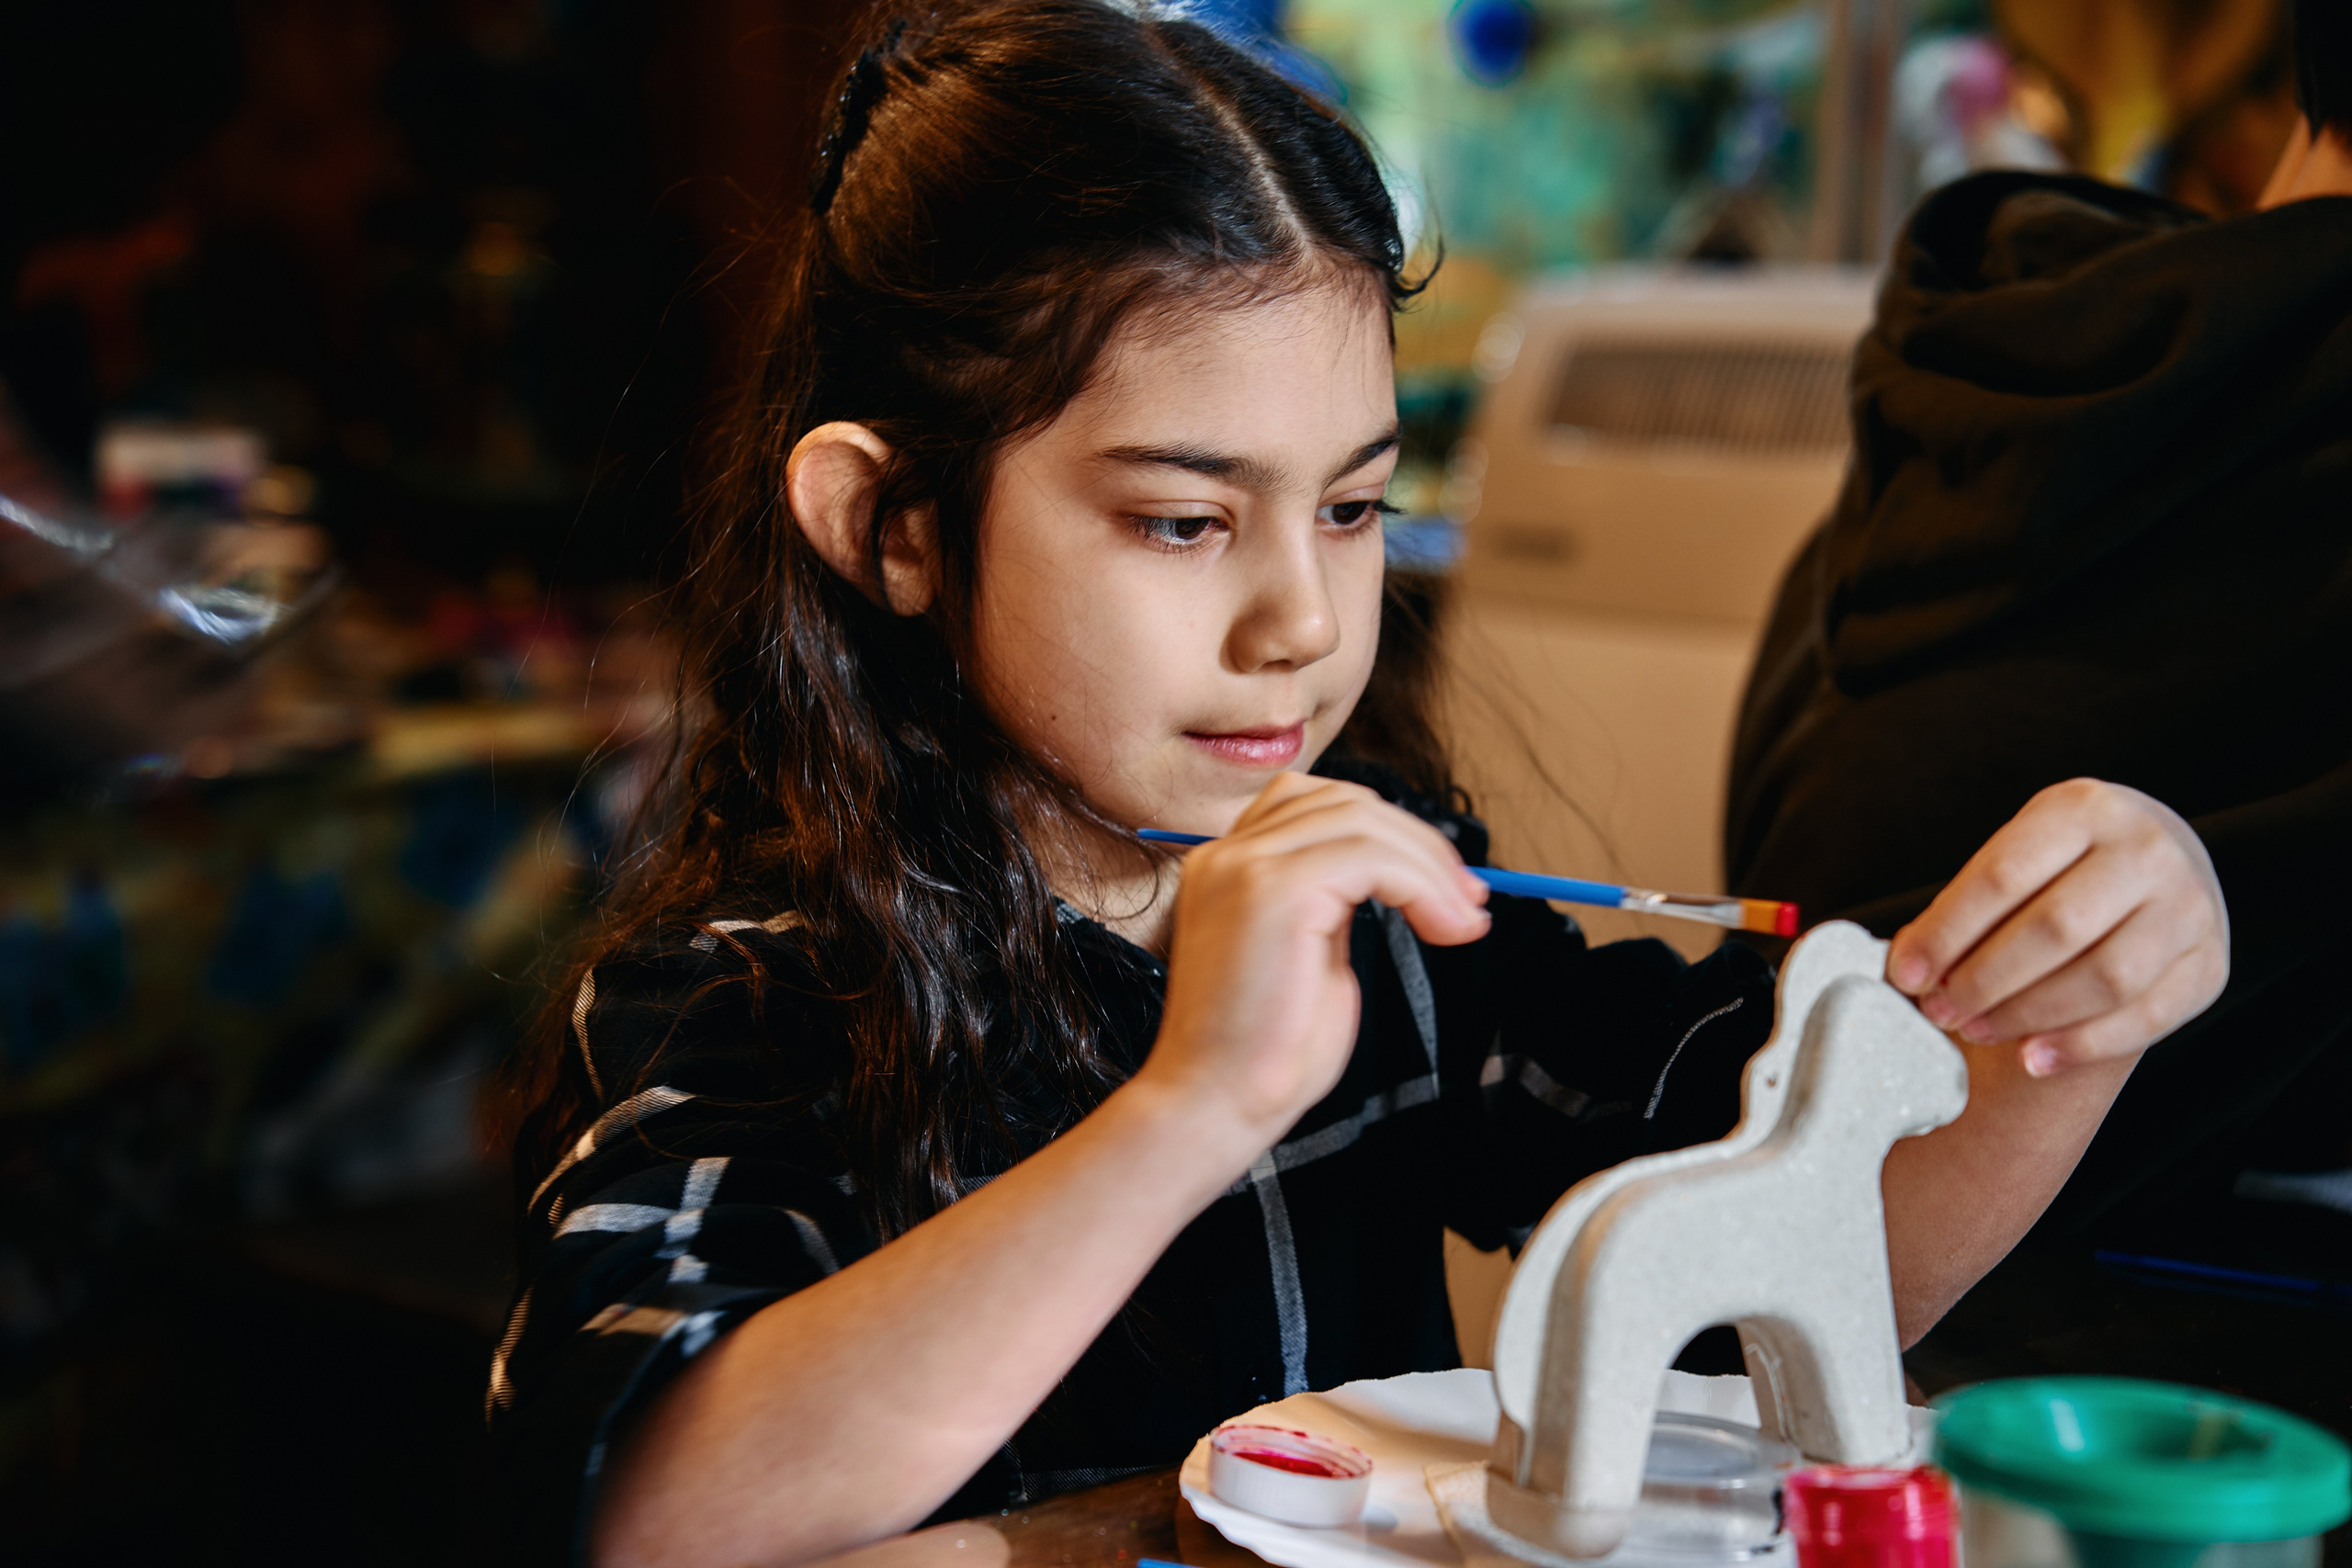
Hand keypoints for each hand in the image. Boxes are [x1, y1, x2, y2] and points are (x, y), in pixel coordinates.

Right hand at [1134, 774, 1488, 1158]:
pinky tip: (1445, 928)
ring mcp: (1244, 865)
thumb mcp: (1308, 958)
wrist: (1213, 1106)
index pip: (1316, 805)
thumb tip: (1400, 879)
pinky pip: (1371, 857)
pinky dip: (1422, 885)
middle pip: (1345, 802)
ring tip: (1462, 921)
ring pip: (1364, 821)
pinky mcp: (1274, 890)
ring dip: (1430, 866)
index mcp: (1227, 866)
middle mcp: (1227, 853)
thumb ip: (1335, 908)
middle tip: (1469, 901)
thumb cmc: (1263, 1055)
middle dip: (1420, 844)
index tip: (1445, 889)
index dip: (1389, 835)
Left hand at [1886, 779, 2228, 1077]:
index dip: (1946, 931)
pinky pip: (2145, 1018)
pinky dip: (2083, 1045)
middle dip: (1983, 980)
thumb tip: (1908, 964)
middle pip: (2055, 930)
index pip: (2003, 876)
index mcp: (2083, 808)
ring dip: (2028, 1016)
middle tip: (1939, 1010)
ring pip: (2104, 979)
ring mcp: (2190, 907)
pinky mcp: (2210, 965)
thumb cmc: (2063, 868)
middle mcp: (2147, 850)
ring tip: (1976, 1030)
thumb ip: (1968, 906)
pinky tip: (2034, 1058)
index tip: (1904, 973)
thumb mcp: (2018, 858)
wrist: (2155, 867)